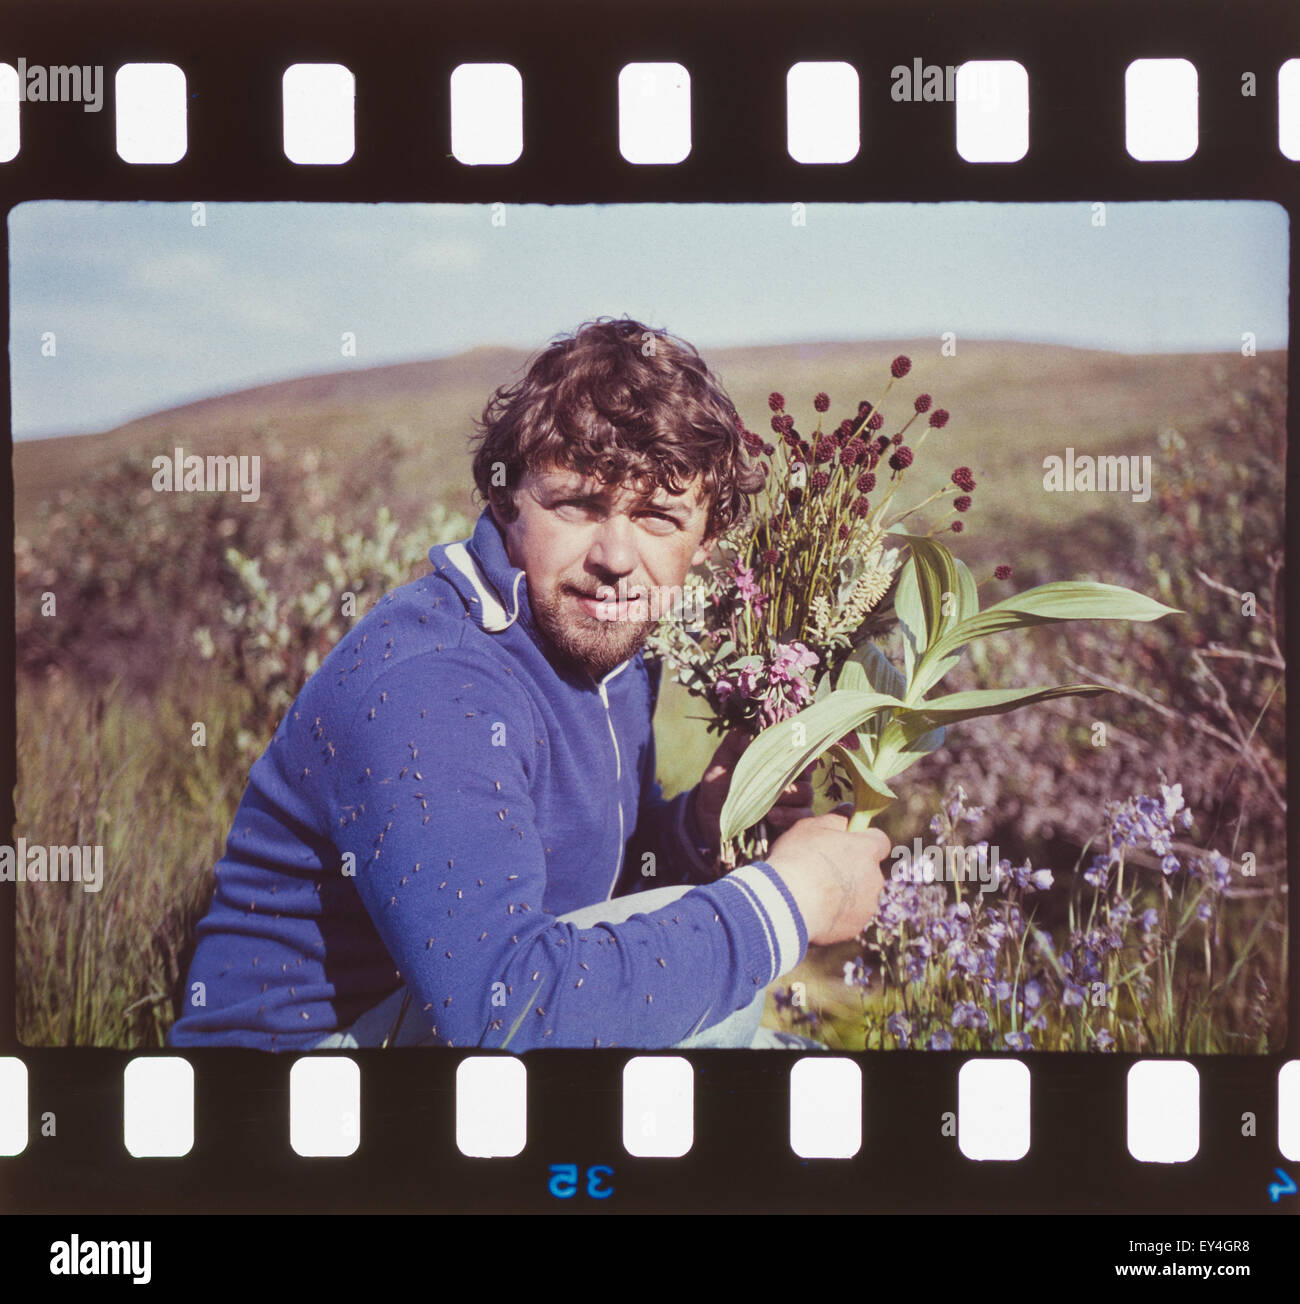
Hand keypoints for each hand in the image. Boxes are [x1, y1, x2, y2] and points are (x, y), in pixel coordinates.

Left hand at [690, 729, 816, 851]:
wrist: (710, 820)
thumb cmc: (719, 787)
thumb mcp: (722, 761)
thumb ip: (734, 743)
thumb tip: (750, 736)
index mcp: (776, 761)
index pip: (797, 749)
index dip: (800, 746)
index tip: (793, 746)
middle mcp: (789, 779)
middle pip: (806, 770)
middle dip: (793, 771)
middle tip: (776, 775)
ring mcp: (793, 802)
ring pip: (806, 793)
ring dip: (789, 795)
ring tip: (768, 801)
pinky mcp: (792, 823)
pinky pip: (803, 816)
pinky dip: (789, 815)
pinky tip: (771, 816)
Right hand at [764, 804, 889, 945]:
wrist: (786, 904)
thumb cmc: (797, 859)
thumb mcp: (809, 827)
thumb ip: (835, 818)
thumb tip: (850, 810)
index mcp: (867, 850)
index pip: (880, 841)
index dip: (864, 841)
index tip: (846, 843)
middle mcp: (874, 878)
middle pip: (869, 870)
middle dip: (853, 869)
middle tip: (823, 870)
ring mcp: (867, 905)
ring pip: (861, 895)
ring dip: (845, 893)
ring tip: (815, 894)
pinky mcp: (855, 928)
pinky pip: (850, 917)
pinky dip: (838, 914)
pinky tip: (815, 911)